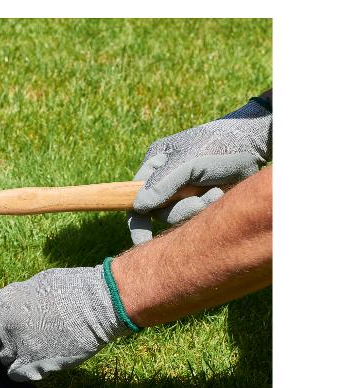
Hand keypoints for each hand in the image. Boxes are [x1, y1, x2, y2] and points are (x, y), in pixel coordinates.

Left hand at [0, 266, 130, 381]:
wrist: (97, 306)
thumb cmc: (70, 289)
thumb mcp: (34, 283)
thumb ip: (6, 295)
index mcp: (3, 302)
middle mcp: (4, 325)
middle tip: (17, 340)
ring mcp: (16, 346)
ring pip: (2, 359)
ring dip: (13, 356)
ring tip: (34, 348)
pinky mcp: (31, 365)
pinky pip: (15, 375)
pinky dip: (23, 372)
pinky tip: (37, 362)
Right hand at [128, 97, 271, 244]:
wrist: (256, 141)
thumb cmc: (220, 144)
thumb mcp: (189, 161)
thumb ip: (163, 184)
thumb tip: (138, 207)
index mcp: (155, 164)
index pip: (136, 196)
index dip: (137, 221)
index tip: (142, 241)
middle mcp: (166, 179)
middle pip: (160, 212)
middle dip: (181, 209)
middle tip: (200, 202)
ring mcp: (184, 191)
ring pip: (179, 216)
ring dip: (198, 208)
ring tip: (216, 191)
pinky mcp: (201, 199)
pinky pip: (196, 216)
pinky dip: (208, 207)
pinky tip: (220, 193)